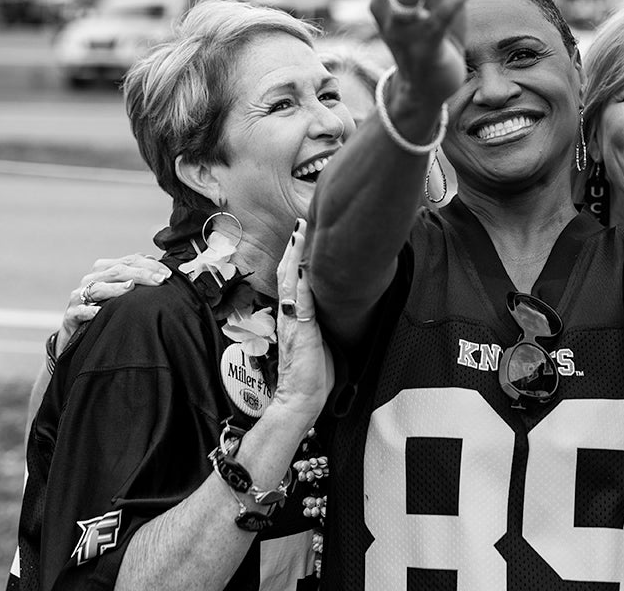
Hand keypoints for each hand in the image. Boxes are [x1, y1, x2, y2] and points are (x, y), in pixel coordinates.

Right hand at [60, 254, 170, 351]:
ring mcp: (79, 296)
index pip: (129, 261)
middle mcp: (91, 279)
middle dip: (141, 274)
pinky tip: (99, 312)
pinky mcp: (71, 314)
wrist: (78, 333)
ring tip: (131, 288)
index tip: (167, 274)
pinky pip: (79, 311)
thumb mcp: (122, 293)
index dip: (149, 265)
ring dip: (116, 288)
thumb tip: (162, 271)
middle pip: (118, 271)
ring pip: (98, 288)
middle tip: (160, 280)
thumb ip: (138, 280)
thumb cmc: (107, 309)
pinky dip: (89, 311)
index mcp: (104, 270)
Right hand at [272, 219, 333, 423]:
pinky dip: (301, 280)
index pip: (292, 282)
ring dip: (295, 255)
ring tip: (299, 232)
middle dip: (293, 248)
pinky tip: (304, 264)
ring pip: (290, 281)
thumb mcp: (319, 342)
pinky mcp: (301, 329)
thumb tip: (336, 312)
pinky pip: (299, 299)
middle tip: (299, 223)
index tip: (301, 238)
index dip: (295, 259)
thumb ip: (321, 325)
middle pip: (287, 274)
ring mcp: (293, 321)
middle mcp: (289, 316)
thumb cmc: (312, 376)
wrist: (301, 400)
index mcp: (294, 318)